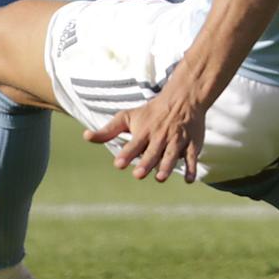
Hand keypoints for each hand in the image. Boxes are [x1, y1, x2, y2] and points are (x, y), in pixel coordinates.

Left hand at [82, 75, 205, 182]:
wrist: (183, 98)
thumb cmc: (151, 112)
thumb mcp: (127, 117)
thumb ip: (108, 131)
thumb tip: (85, 136)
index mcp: (144, 132)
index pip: (133, 145)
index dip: (127, 154)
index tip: (119, 164)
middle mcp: (160, 136)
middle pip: (152, 152)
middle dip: (146, 163)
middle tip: (138, 174)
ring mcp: (177, 140)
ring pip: (172, 154)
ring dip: (167, 166)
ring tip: (160, 178)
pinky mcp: (192, 144)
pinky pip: (192, 157)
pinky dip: (191, 168)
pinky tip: (189, 180)